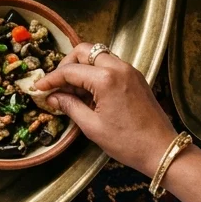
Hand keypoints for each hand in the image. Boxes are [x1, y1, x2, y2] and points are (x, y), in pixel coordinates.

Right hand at [37, 43, 175, 176]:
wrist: (162, 150)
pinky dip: (96, 71)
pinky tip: (89, 92)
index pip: (70, 71)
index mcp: (106, 79)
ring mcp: (129, 70)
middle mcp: (118, 67)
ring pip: (98, 55)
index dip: (51, 79)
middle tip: (58, 83)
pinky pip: (110, 64)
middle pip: (85, 51)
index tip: (38, 87)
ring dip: (82, 66)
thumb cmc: (127, 142)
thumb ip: (70, 106)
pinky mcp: (136, 77)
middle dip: (67, 64)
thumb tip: (52, 97)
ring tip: (73, 90)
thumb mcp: (92, 127)